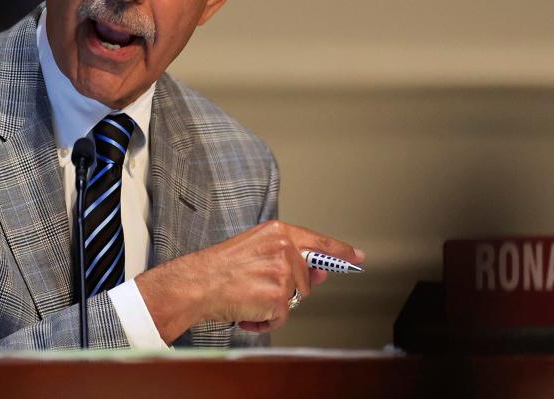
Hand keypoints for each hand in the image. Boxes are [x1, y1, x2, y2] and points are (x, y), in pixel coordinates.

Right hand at [135, 221, 363, 342]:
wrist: (196, 283)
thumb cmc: (219, 267)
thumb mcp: (255, 249)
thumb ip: (288, 256)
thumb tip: (319, 272)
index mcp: (278, 232)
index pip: (319, 241)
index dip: (340, 251)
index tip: (356, 257)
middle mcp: (285, 248)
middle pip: (306, 279)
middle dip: (287, 289)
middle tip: (257, 286)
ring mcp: (283, 272)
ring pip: (294, 299)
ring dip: (273, 305)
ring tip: (247, 296)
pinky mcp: (278, 296)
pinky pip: (281, 317)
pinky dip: (263, 321)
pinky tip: (246, 311)